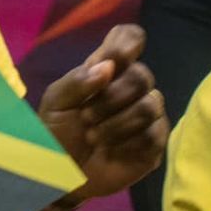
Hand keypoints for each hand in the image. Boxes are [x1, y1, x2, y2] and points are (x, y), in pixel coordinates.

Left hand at [38, 23, 168, 197]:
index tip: (112, 59)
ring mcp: (147, 115)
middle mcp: (131, 88)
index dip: (127, 42)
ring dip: (116, 123)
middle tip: (85, 117)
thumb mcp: (55, 102)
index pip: (129, 39)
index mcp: (106, 70)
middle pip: (142, 75)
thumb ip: (77, 81)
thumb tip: (108, 67)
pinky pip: (154, 135)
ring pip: (150, 106)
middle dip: (111, 98)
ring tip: (93, 136)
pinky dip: (126, 143)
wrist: (59, 171)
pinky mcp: (154, 143)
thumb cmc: (57, 131)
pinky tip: (111, 150)